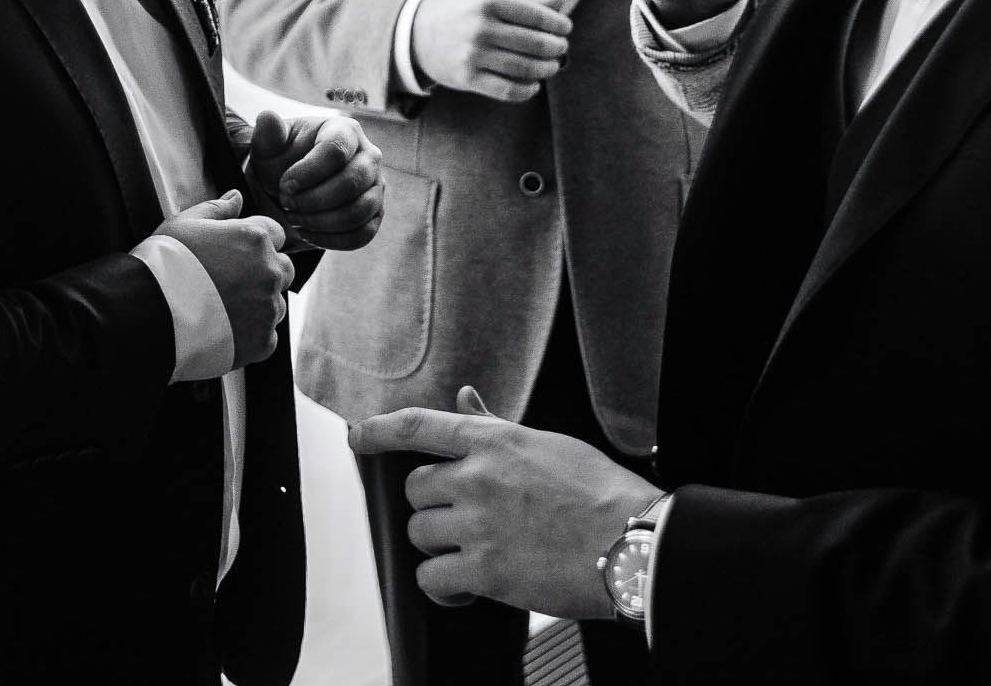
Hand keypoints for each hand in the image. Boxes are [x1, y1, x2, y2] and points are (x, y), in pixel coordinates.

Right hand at [151, 191, 292, 367]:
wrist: (151, 313)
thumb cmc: (165, 265)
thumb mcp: (185, 224)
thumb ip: (216, 209)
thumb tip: (235, 197)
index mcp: (254, 239)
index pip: (275, 232)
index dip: (256, 241)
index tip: (237, 252)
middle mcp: (269, 272)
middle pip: (283, 269)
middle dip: (263, 272)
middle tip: (230, 282)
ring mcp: (267, 308)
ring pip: (275, 304)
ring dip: (258, 304)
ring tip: (222, 309)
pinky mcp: (262, 341)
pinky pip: (266, 336)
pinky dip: (250, 334)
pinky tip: (224, 329)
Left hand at [242, 110, 384, 249]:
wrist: (288, 188)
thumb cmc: (280, 160)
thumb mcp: (268, 145)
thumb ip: (267, 132)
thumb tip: (267, 116)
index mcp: (345, 130)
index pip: (336, 151)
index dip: (308, 173)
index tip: (284, 186)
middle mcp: (369, 156)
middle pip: (351, 183)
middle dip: (313, 200)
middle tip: (287, 204)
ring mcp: (376, 186)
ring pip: (359, 211)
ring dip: (321, 221)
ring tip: (295, 219)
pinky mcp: (375, 214)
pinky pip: (363, 234)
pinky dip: (333, 240)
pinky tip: (308, 234)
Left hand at [351, 387, 658, 618]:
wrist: (634, 543)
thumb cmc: (600, 494)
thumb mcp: (545, 444)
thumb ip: (494, 425)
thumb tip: (464, 399)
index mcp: (493, 441)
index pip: (418, 426)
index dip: (378, 430)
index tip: (357, 438)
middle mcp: (477, 477)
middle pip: (415, 488)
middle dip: (433, 507)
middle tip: (465, 522)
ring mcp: (478, 523)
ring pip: (419, 532)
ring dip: (439, 547)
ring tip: (473, 555)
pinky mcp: (485, 570)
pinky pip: (431, 578)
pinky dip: (443, 588)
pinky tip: (466, 590)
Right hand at [412, 0, 571, 101]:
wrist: (413, 32)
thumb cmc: (457, 8)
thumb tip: (562, 0)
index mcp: (488, 1)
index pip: (537, 15)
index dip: (558, 24)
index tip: (565, 28)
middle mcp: (480, 28)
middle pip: (535, 44)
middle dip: (556, 47)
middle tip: (561, 48)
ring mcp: (473, 55)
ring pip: (525, 68)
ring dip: (546, 69)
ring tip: (552, 65)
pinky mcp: (467, 78)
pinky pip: (507, 90)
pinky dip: (527, 90)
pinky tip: (533, 84)